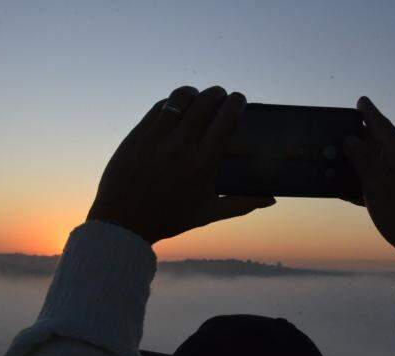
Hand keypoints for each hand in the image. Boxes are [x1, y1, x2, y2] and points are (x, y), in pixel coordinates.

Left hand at [87, 85, 274, 243]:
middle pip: (207, 101)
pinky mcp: (137, 135)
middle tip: (221, 97)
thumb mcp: (208, 214)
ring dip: (195, 93)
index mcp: (203, 164)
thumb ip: (242, 204)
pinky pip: (159, 107)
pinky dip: (172, 103)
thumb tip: (272, 199)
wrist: (123, 222)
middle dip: (219, 94)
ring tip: (198, 99)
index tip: (239, 100)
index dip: (237, 102)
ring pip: (181, 97)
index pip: (227, 118)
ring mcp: (156, 138)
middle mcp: (181, 147)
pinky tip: (176, 109)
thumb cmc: (169, 219)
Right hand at [343, 96, 394, 276]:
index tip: (361, 100)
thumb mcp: (377, 185)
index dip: (370, 113)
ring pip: (384, 165)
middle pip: (383, 144)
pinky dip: (370, 183)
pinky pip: (388, 183)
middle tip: (345, 133)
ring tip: (344, 165)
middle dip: (364, 139)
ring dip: (364, 164)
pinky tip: (355, 192)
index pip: (383, 126)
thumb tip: (351, 139)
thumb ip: (363, 159)